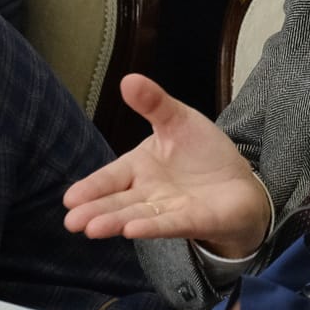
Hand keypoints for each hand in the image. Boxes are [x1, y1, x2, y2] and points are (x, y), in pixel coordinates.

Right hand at [62, 74, 270, 257]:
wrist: (240, 183)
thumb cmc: (203, 154)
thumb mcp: (178, 120)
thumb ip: (154, 104)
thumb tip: (128, 78)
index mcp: (140, 168)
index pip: (110, 178)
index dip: (91, 187)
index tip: (69, 198)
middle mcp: (149, 192)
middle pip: (118, 202)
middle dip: (95, 211)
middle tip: (71, 221)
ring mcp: (170, 209)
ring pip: (138, 215)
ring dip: (116, 221)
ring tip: (93, 228)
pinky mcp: (194, 220)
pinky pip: (170, 223)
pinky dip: (152, 226)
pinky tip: (133, 230)